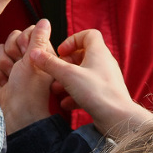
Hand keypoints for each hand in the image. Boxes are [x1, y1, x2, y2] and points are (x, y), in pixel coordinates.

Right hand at [0, 19, 55, 134]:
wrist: (15, 116)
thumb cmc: (30, 89)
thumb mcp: (36, 60)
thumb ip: (38, 38)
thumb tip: (44, 21)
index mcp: (43, 53)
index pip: (27, 31)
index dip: (22, 40)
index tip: (25, 52)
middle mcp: (29, 60)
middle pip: (11, 39)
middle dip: (10, 53)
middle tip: (16, 67)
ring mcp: (14, 69)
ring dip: (2, 64)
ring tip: (10, 77)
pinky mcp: (2, 77)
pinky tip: (3, 84)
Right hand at [29, 29, 152, 138]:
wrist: (117, 118)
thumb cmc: (97, 93)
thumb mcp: (68, 75)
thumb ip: (50, 64)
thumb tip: (34, 53)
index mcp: (99, 52)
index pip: (88, 34)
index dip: (72, 40)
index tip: (61, 52)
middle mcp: (104, 63)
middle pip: (83, 55)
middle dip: (66, 63)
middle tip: (56, 71)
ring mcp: (105, 79)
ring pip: (83, 74)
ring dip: (68, 80)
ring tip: (56, 89)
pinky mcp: (104, 94)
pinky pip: (88, 89)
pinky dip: (75, 94)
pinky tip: (66, 104)